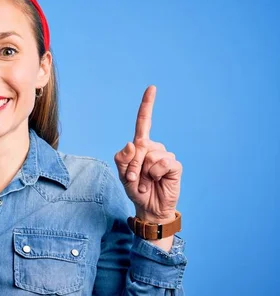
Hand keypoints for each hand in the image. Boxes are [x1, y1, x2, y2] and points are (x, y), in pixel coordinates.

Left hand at [114, 86, 182, 222]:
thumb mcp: (122, 175)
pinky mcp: (174, 166)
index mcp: (140, 146)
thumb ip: (122, 159)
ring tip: (146, 181)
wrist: (149, 207)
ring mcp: (165, 156)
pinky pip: (162, 164)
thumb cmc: (135, 189)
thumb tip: (131, 143)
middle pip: (140, 146)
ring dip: (144, 172)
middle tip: (135, 179)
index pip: (144, 122)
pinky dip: (155, 174)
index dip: (147, 105)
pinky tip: (156, 181)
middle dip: (132, 165)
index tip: (152, 88)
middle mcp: (153, 147)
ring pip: (150, 156)